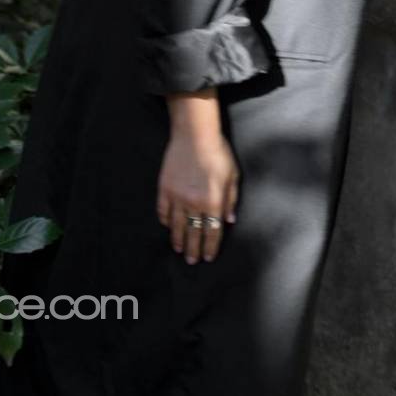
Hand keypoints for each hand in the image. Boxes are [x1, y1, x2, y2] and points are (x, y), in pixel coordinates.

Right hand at [156, 118, 238, 264]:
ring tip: (179, 249)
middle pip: (194, 233)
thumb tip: (229, 220)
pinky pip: (164, 211)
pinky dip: (166, 221)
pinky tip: (169, 226)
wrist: (194, 135)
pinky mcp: (165, 189)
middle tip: (192, 261)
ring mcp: (177, 197)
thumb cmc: (218, 152)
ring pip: (177, 226)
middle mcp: (194, 204)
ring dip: (178, 240)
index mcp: (213, 202)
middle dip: (194, 249)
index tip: (208, 256)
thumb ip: (231, 200)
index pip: (212, 232)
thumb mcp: (232, 175)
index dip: (211, 246)